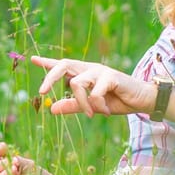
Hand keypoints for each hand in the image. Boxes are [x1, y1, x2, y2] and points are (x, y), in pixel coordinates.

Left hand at [30, 55, 154, 116]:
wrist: (142, 100)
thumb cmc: (117, 100)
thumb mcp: (92, 106)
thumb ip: (73, 106)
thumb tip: (52, 109)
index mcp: (84, 74)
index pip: (62, 66)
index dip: (47, 63)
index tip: (32, 60)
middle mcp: (90, 69)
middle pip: (63, 64)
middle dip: (50, 77)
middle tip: (41, 92)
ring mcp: (100, 71)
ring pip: (77, 83)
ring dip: (81, 103)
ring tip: (92, 114)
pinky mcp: (111, 76)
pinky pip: (95, 91)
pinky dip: (97, 104)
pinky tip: (105, 111)